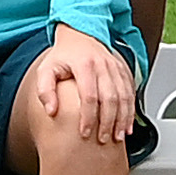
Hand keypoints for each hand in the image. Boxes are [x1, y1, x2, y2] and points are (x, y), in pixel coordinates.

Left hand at [29, 23, 136, 143]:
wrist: (80, 35)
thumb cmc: (62, 56)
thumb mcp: (45, 69)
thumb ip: (44, 90)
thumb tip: (51, 111)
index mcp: (84, 65)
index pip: (89, 96)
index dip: (88, 117)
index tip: (84, 133)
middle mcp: (104, 66)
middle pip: (110, 99)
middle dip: (108, 122)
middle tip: (103, 139)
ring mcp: (116, 68)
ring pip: (124, 97)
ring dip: (123, 119)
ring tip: (118, 136)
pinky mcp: (124, 71)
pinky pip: (131, 92)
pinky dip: (131, 110)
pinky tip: (127, 124)